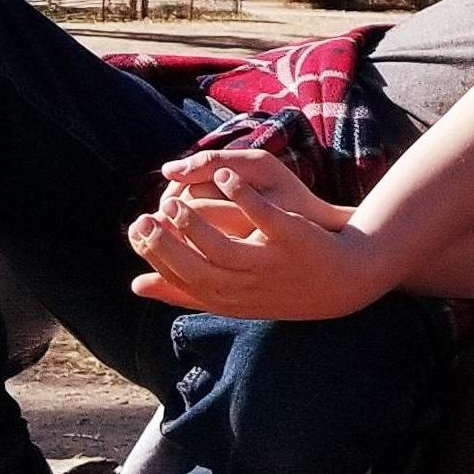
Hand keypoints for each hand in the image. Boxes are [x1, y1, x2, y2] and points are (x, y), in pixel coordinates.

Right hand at [129, 153, 369, 318]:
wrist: (340, 281)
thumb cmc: (275, 285)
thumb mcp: (231, 297)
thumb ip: (183, 291)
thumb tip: (134, 285)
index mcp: (224, 299)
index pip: (178, 279)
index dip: (153, 254)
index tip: (134, 229)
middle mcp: (243, 287)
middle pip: (192, 267)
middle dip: (165, 241)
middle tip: (147, 214)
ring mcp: (267, 264)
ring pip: (221, 247)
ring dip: (194, 221)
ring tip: (178, 196)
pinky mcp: (290, 237)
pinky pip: (261, 215)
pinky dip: (240, 193)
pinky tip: (225, 174)